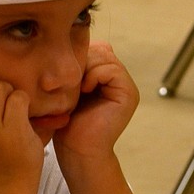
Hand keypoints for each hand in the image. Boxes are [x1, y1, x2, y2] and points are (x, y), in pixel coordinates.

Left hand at [53, 41, 138, 162]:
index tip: (64, 77)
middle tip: (70, 82)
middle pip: (101, 49)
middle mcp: (120, 80)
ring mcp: (127, 86)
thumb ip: (75, 68)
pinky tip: (85, 91)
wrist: (77, 151)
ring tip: (78, 88)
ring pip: (106, 56)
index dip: (78, 57)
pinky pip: (111, 69)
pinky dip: (94, 76)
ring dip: (86, 68)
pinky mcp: (129, 94)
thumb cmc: (66, 124)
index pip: (95, 48)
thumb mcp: (67, 89)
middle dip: (82, 60)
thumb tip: (73, 42)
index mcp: (107, 77)